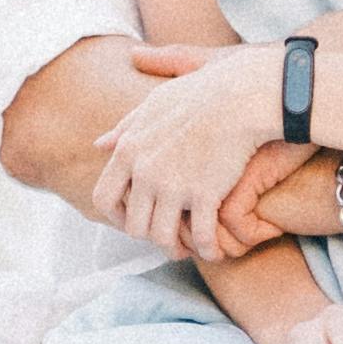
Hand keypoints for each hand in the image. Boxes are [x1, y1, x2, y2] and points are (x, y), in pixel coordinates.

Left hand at [94, 43, 284, 260]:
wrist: (241, 96)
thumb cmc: (201, 94)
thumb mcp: (154, 103)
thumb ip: (126, 128)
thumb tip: (101, 145)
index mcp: (129, 150)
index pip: (104, 199)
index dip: (117, 217)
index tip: (135, 219)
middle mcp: (145, 171)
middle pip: (134, 225)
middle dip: (149, 236)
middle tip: (167, 236)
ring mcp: (174, 185)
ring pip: (162, 237)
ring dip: (176, 248)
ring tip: (189, 247)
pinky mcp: (204, 194)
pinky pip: (200, 237)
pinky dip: (207, 249)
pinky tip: (215, 249)